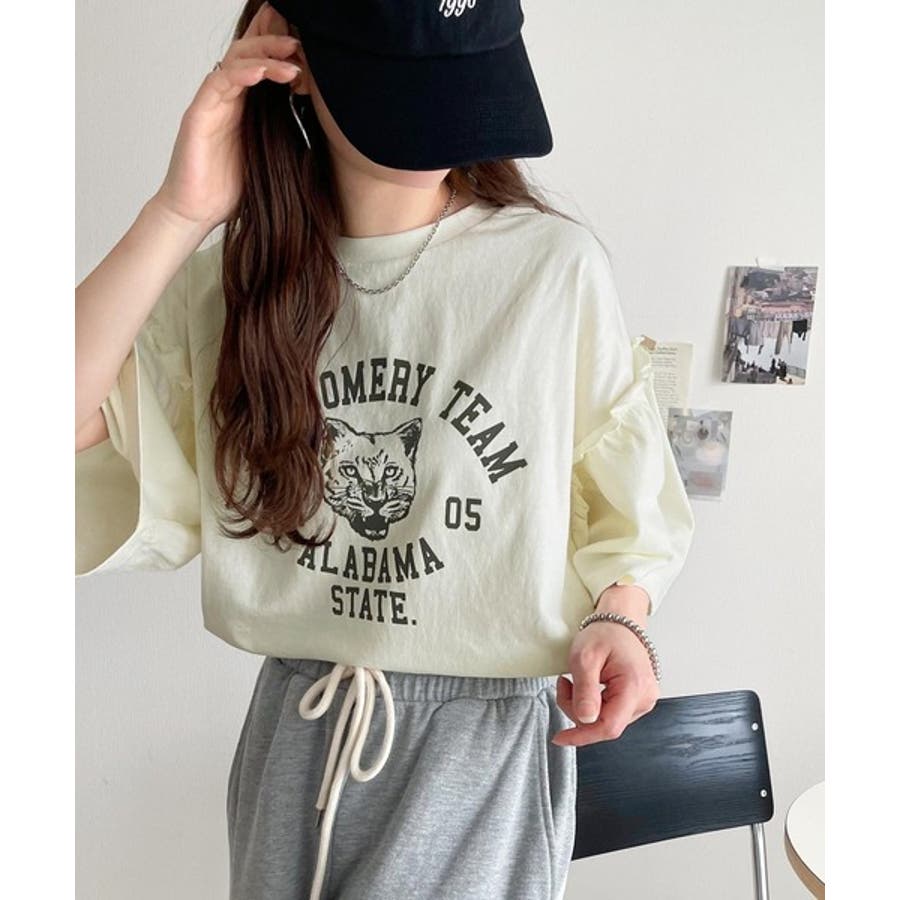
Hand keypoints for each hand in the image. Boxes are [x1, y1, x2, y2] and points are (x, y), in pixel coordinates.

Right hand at [154, 2, 302, 230]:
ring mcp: (212, 104)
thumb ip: (288, 137)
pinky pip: (218, 83)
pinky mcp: (198, 115)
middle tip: (299, 43)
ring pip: (235, 62)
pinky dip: (240, 74)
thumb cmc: (231, 190)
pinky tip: (260, 73)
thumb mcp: (272, 159)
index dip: (277, 47)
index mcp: (245, 107)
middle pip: (247, 54)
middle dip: (273, 42)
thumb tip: (328, 132)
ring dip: (263, 56)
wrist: (198, 213)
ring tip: (290, 59)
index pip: (260, 64)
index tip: (306, 44)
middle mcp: (227, 100)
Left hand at [552, 590, 658, 746]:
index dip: (582, 735)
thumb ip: (585, 691)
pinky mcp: (638, 699)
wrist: (621, 621)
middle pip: (605, 724)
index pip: (609, 727)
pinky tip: (588, 687)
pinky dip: (594, 704)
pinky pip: (611, 712)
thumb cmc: (605, 634)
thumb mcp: (585, 658)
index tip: (560, 737)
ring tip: (575, 681)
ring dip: (584, 707)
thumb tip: (585, 720)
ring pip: (606, 720)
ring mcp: (644, 699)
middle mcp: (645, 698)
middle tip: (564, 685)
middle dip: (577, 711)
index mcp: (634, 687)